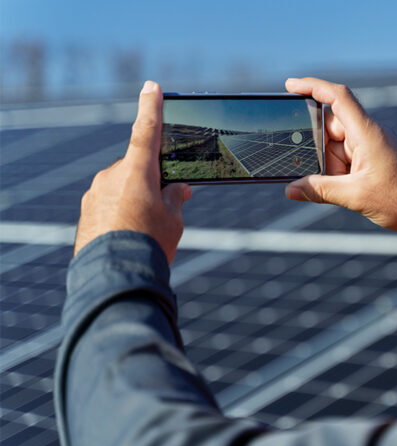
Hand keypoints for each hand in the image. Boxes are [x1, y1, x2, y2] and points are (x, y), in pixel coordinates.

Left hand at [74, 81, 190, 263]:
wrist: (114, 276)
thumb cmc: (149, 244)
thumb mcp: (173, 219)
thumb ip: (175, 198)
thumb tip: (177, 189)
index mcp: (137, 171)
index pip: (147, 131)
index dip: (151, 107)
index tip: (151, 86)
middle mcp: (112, 176)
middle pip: (138, 168)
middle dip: (154, 181)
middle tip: (169, 206)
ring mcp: (96, 193)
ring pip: (123, 186)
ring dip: (136, 199)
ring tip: (147, 230)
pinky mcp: (87, 212)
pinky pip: (109, 203)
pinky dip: (121, 213)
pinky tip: (130, 235)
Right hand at [284, 77, 396, 235]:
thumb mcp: (356, 196)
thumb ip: (321, 191)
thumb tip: (291, 189)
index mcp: (366, 133)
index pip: (338, 97)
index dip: (313, 87)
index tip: (290, 86)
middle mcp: (367, 134)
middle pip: (329, 127)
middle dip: (314, 148)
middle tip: (303, 166)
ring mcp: (369, 147)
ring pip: (333, 147)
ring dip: (327, 167)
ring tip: (335, 187)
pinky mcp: (370, 160)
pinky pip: (343, 159)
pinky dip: (335, 173)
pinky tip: (334, 188)